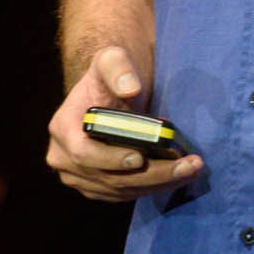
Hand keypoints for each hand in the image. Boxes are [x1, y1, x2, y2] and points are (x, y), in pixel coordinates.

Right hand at [45, 45, 202, 201]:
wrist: (114, 89)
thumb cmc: (113, 73)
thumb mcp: (113, 59)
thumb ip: (118, 67)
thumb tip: (130, 88)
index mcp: (63, 128)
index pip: (84, 153)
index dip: (112, 159)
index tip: (142, 157)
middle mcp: (63, 158)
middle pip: (108, 177)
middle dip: (151, 174)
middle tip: (188, 166)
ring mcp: (78, 177)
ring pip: (120, 190)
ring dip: (158, 184)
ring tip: (191, 169)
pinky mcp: (96, 187)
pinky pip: (124, 194)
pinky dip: (151, 187)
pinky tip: (178, 175)